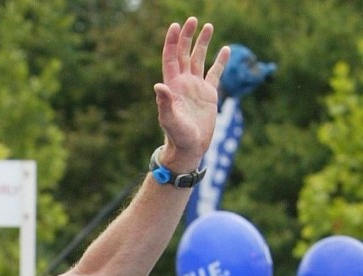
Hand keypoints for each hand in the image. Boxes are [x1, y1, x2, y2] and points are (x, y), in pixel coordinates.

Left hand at [153, 17, 230, 166]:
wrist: (189, 147)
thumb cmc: (176, 135)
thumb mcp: (169, 119)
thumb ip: (164, 102)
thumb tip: (159, 85)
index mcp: (172, 85)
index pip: (171, 58)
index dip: (173, 42)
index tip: (176, 25)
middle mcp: (183, 83)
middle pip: (184, 54)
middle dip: (188, 37)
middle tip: (193, 20)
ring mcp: (196, 87)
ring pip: (199, 60)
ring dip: (203, 43)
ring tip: (208, 26)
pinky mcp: (209, 94)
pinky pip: (215, 73)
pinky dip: (221, 61)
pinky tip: (225, 49)